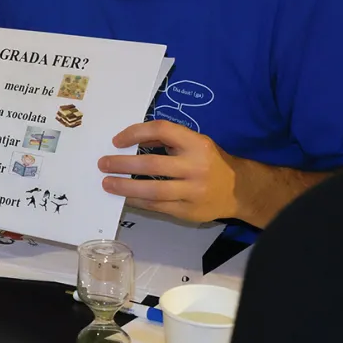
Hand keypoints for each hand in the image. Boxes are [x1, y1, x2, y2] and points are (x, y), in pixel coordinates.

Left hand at [99, 120, 238, 222]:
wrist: (239, 190)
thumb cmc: (209, 161)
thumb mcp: (194, 142)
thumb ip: (166, 139)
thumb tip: (129, 140)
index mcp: (197, 144)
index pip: (162, 130)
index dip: (135, 133)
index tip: (116, 140)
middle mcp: (195, 167)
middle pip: (152, 164)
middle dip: (123, 164)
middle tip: (103, 164)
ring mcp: (193, 192)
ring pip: (152, 191)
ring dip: (125, 187)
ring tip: (107, 184)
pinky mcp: (188, 211)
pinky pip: (157, 206)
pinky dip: (137, 201)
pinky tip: (124, 197)